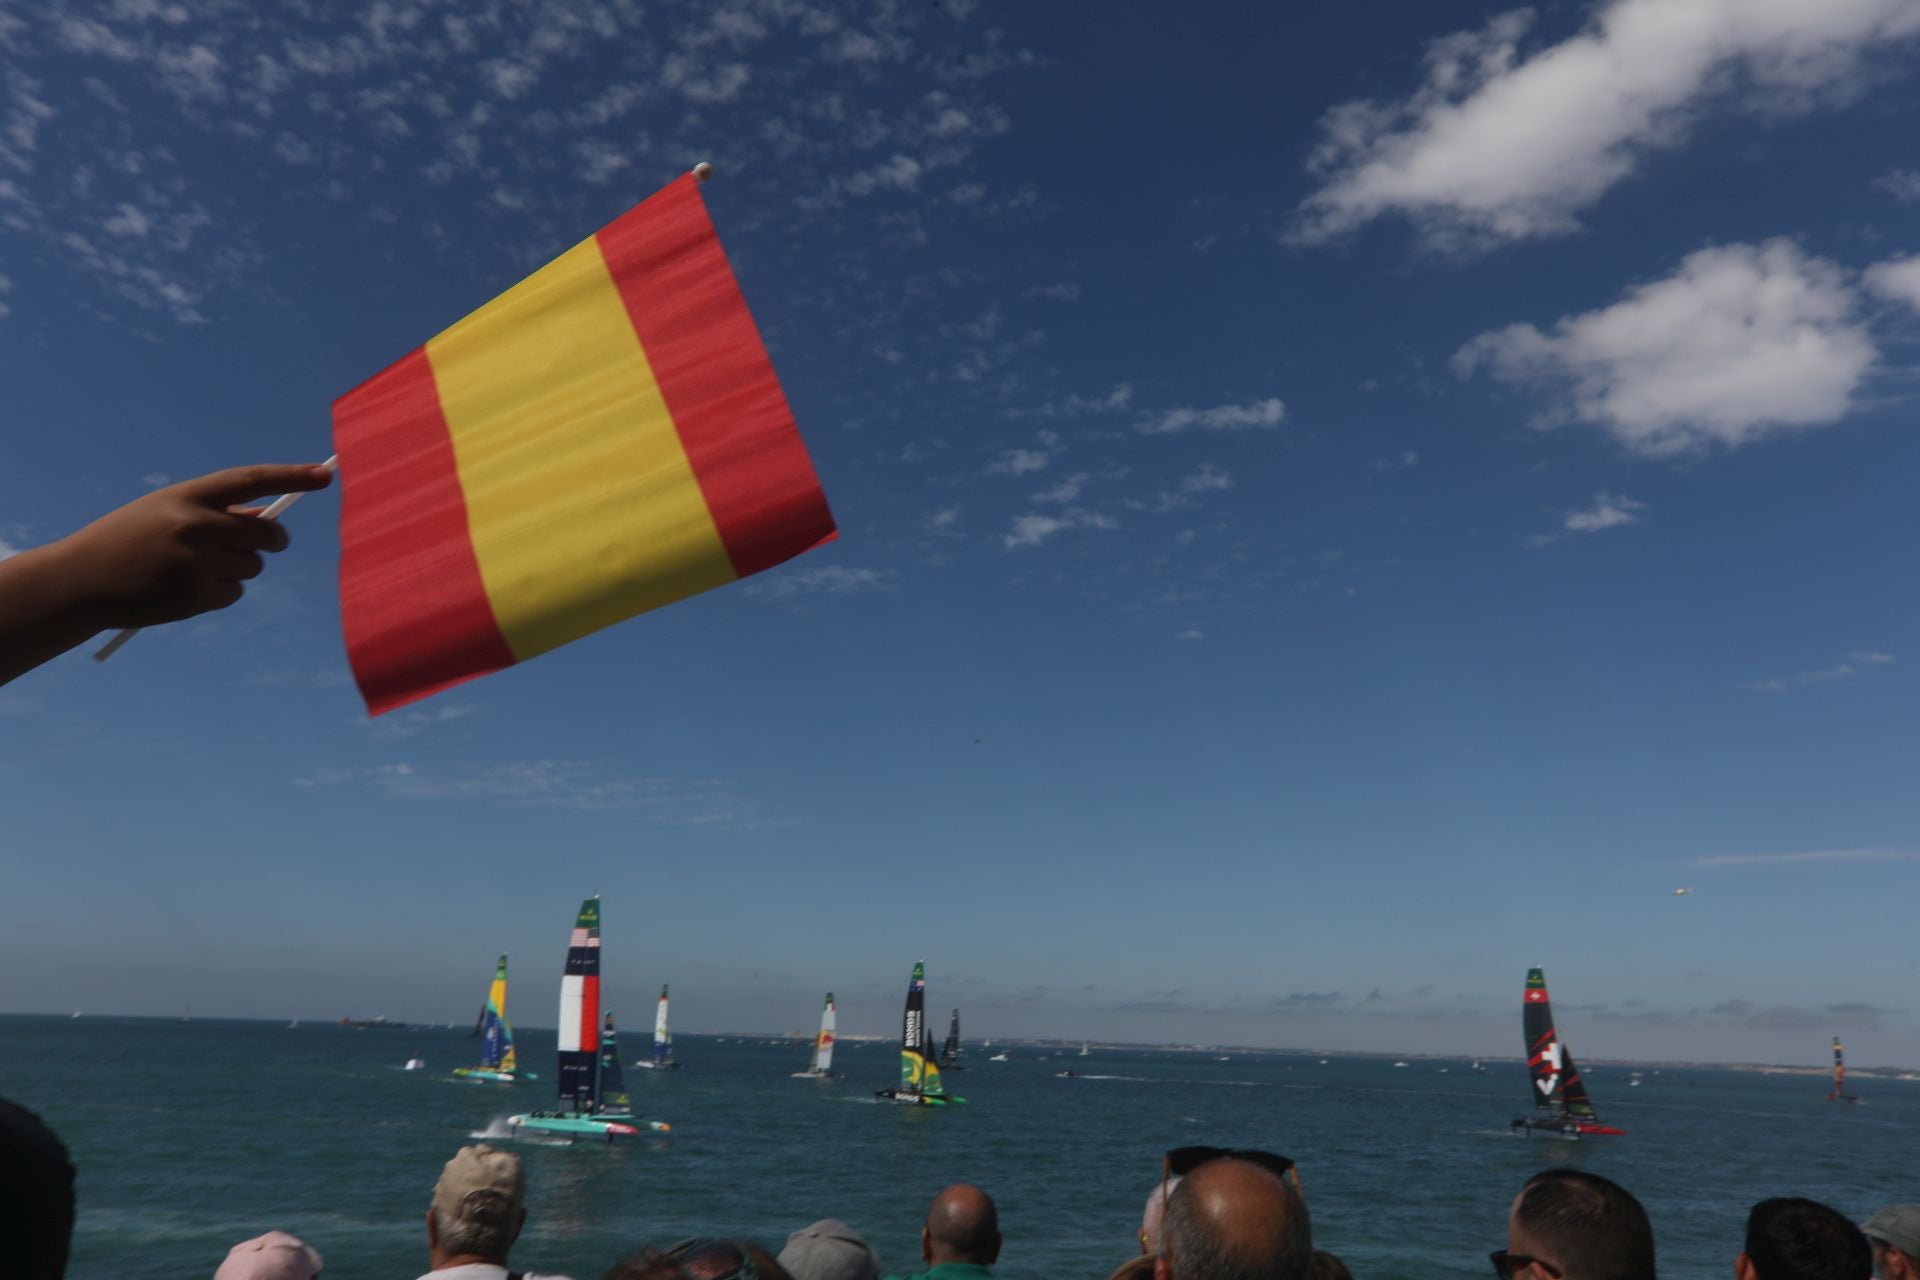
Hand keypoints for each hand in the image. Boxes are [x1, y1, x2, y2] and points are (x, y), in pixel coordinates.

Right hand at [53, 464, 333, 628]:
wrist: (81, 581)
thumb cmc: (128, 539)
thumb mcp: (165, 511)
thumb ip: (215, 511)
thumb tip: (269, 516)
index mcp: (187, 496)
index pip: (250, 480)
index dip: (290, 476)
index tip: (325, 474)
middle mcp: (195, 526)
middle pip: (266, 534)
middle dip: (273, 540)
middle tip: (264, 544)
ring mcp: (196, 562)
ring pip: (253, 566)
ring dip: (240, 568)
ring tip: (198, 567)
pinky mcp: (196, 596)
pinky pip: (236, 592)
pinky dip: (222, 592)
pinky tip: (187, 588)